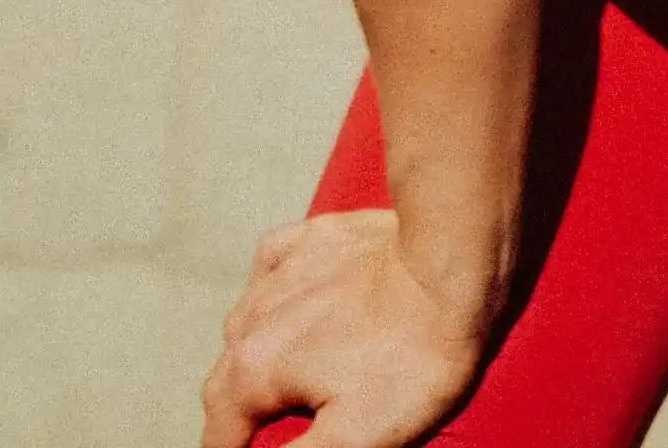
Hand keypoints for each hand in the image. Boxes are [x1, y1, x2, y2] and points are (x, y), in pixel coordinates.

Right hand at [198, 206, 491, 447]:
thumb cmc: (409, 358)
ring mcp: (283, 273)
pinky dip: (269, 291)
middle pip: (225, 381)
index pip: (219, 432)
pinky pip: (272, 267)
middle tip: (260, 433)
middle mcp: (255, 318)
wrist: (448, 267)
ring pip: (244, 325)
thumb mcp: (355, 438)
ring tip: (276, 379)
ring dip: (251, 357)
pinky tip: (286, 302)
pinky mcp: (313, 240)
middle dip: (235, 414)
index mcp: (256, 369)